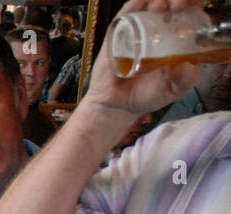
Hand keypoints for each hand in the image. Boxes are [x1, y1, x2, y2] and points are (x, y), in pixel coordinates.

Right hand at [81, 0, 201, 115]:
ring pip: (148, 4)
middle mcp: (158, 30)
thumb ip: (184, 80)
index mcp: (178, 38)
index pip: (189, 11)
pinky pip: (125, 14)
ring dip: (156, 0)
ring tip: (160, 6)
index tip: (194, 6)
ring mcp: (138, 31)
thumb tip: (187, 67)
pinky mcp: (117, 35)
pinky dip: (133, 5)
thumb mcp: (174, 90)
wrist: (119, 106)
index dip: (193, 3)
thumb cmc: (148, 94)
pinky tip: (139, 4)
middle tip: (178, 6)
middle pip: (170, 3)